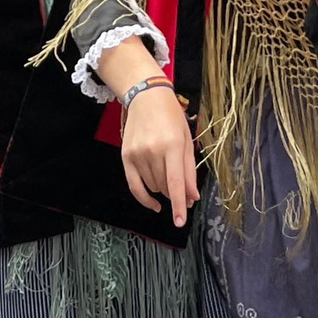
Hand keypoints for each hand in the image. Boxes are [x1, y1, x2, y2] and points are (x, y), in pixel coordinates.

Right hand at [121, 86, 199, 227]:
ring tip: (168, 174)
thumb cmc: (171, 116)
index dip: (179, 204)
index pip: (175, 182)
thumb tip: (192, 197)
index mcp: (172, 145)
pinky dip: (145, 198)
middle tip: (184, 190)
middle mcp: (152, 151)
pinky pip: (135, 186)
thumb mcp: (187, 140)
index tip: (180, 221)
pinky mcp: (126, 157)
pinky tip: (154, 204)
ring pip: (154, 187)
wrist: (145, 96)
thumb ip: (189, 171)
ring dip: (163, 189)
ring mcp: (137, 154)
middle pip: (166, 187)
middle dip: (177, 193)